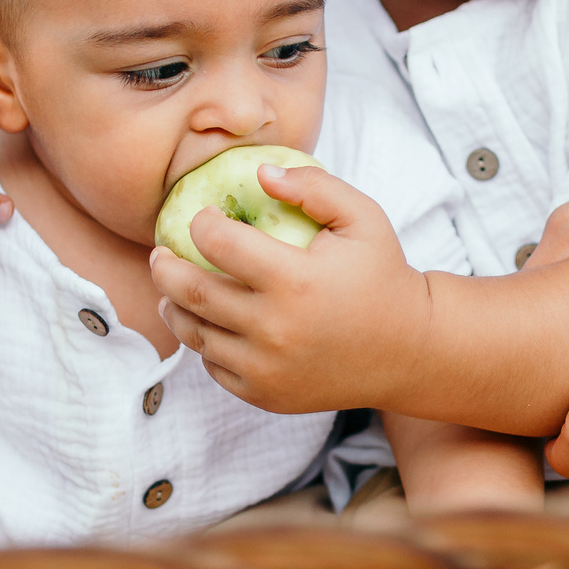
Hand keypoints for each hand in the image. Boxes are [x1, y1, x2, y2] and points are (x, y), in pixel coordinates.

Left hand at [149, 165, 428, 413]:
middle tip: (159, 254)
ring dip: (174, 307)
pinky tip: (207, 323)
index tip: (202, 218)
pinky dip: (205, 344)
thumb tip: (260, 173)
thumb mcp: (362, 219)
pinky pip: (216, 367)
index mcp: (295, 281)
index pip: (221, 244)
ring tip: (170, 289)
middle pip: (194, 293)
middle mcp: (275, 330)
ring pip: (197, 334)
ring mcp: (267, 368)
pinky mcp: (266, 395)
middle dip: (166, 268)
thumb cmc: (383, 276)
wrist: (409, 350)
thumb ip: (314, 187)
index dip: (201, 224)